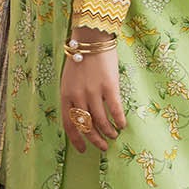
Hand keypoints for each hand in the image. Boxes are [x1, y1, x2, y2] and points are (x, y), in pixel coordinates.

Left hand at [60, 28, 126, 152]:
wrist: (92, 38)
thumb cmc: (81, 58)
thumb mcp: (69, 79)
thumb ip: (73, 97)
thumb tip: (83, 117)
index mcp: (66, 95)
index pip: (69, 124)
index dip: (76, 140)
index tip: (82, 150)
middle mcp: (78, 96)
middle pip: (86, 126)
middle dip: (95, 140)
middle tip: (102, 147)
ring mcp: (93, 91)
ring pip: (101, 121)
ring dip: (108, 132)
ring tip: (114, 135)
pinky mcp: (109, 86)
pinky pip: (115, 109)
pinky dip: (119, 120)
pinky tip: (122, 125)